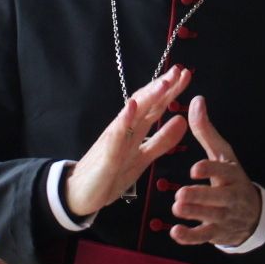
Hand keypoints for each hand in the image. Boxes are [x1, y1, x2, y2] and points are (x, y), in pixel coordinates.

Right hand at [64, 65, 192, 217]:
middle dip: (162, 87)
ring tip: (163, 84)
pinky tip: (132, 107)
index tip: (186, 75)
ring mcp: (114, 141)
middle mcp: (124, 130)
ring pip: (133, 115)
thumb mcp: (143, 158)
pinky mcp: (107, 156)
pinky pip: (117, 137)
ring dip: (148, 98)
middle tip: (179, 70)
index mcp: (135, 131)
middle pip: (146, 104)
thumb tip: (182, 120)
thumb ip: (161, 142)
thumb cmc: (110, 174)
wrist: (78, 193)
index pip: (155, 106)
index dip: (171, 91)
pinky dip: (125, 120)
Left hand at [170, 95, 260, 246]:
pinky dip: (190, 237)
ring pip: (210, 218)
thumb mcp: (222, 154)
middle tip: (180, 195)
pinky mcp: (216, 233)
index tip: (194, 169)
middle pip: (217, 198)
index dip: (210, 171)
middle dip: (200, 197)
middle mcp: (230, 197)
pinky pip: (204, 237)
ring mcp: (224, 217)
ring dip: (194, 214)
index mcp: (231, 175)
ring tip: (177, 208)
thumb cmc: (231, 178)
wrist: (253, 214)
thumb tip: (197, 100)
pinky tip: (175, 232)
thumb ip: (206, 131)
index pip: (223, 172)